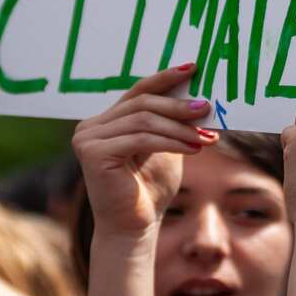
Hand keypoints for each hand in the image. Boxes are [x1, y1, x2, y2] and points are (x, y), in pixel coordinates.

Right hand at [72, 64, 216, 238]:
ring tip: (205, 137)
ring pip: (144, 121)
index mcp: (106, 121)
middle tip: (207, 108)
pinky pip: (140, 139)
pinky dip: (171, 141)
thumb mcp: (165, 146)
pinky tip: (193, 148)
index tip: (193, 68)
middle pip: (142, 103)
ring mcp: (88, 139)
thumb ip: (172, 122)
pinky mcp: (93, 154)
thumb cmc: (150, 188)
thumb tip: (200, 96)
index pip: (138, 90)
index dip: (165, 78)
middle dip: (178, 106)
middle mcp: (91, 126)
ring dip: (179, 128)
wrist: (134, 228)